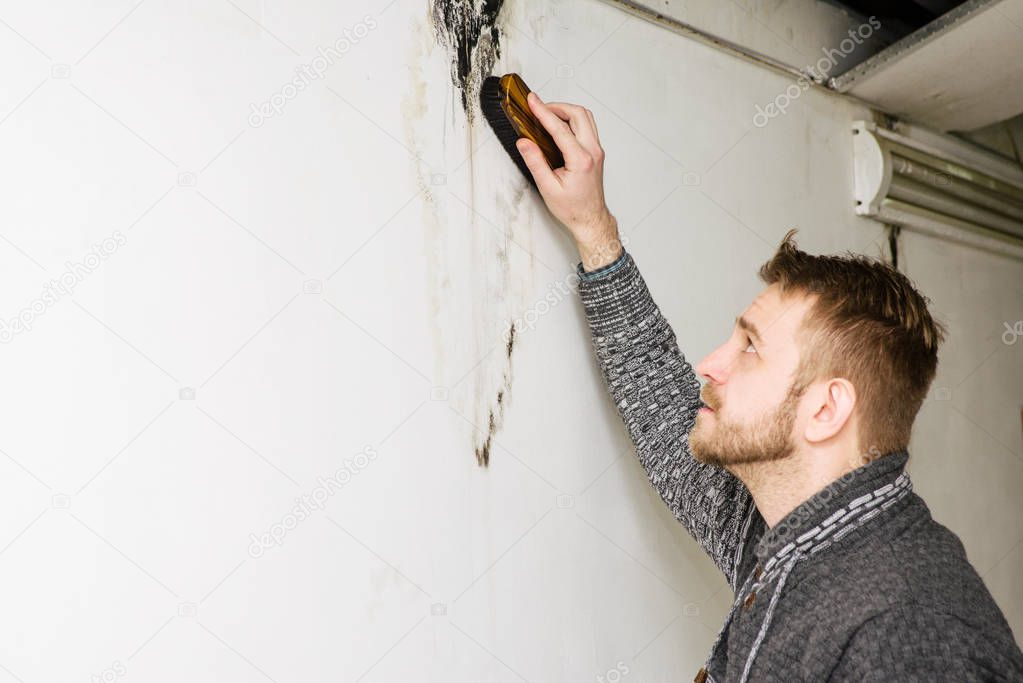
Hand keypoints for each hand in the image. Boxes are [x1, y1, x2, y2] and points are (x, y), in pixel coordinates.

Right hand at [516, 92, 621, 269]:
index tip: (532, 102)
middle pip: (578, 114)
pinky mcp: (596, 152)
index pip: (560, 128)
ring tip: (548, 114)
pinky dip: (572, 120)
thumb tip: (524, 143)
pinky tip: (559, 125)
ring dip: (566, 111)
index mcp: (581, 160)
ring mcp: (597, 151)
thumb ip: (535, 162)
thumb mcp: (548, 188)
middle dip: (557, 106)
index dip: (544, 112)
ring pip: (585, 118)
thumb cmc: (573, 209)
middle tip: (539, 107)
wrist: (590, 219)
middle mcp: (593, 152)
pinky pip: (587, 127)